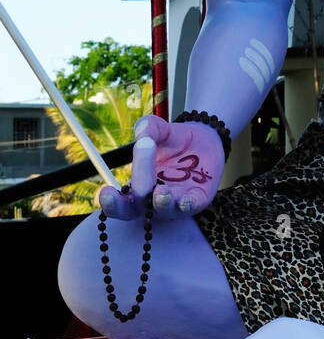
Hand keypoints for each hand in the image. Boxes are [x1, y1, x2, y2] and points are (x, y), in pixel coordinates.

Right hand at [98, 115, 225, 219]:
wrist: (204, 139)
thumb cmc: (173, 139)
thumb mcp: (159, 129)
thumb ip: (148, 127)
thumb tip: (142, 133)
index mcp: (137, 186)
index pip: (119, 202)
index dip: (110, 203)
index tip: (105, 192)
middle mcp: (152, 199)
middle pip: (135, 210)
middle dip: (128, 205)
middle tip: (128, 188)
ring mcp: (174, 201)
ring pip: (164, 210)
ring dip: (161, 203)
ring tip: (161, 191)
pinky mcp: (197, 199)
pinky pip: (191, 207)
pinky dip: (187, 205)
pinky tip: (185, 200)